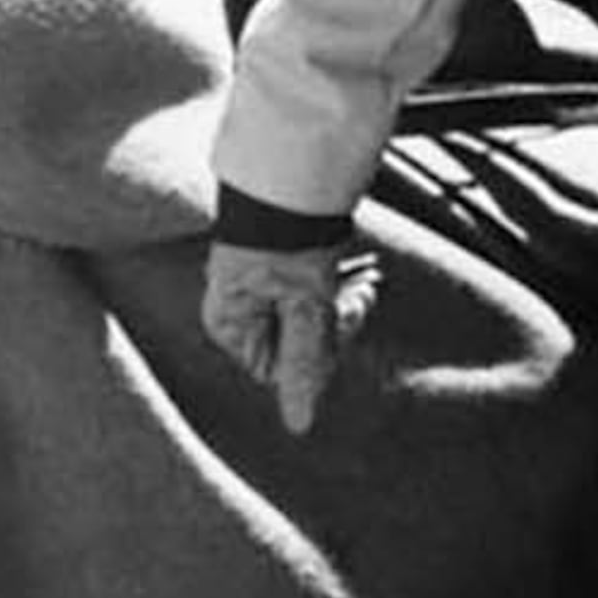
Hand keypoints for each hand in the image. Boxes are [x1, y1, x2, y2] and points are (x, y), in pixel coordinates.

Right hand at [202, 238, 370, 433]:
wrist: (296, 171)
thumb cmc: (291, 237)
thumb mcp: (305, 304)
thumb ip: (304, 363)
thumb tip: (300, 426)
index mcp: (230, 324)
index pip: (281, 369)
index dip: (320, 352)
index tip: (345, 316)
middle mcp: (239, 309)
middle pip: (298, 343)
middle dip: (337, 322)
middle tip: (364, 289)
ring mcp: (260, 286)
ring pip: (312, 316)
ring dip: (344, 301)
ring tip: (366, 275)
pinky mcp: (284, 266)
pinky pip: (314, 292)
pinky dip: (339, 283)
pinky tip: (360, 269)